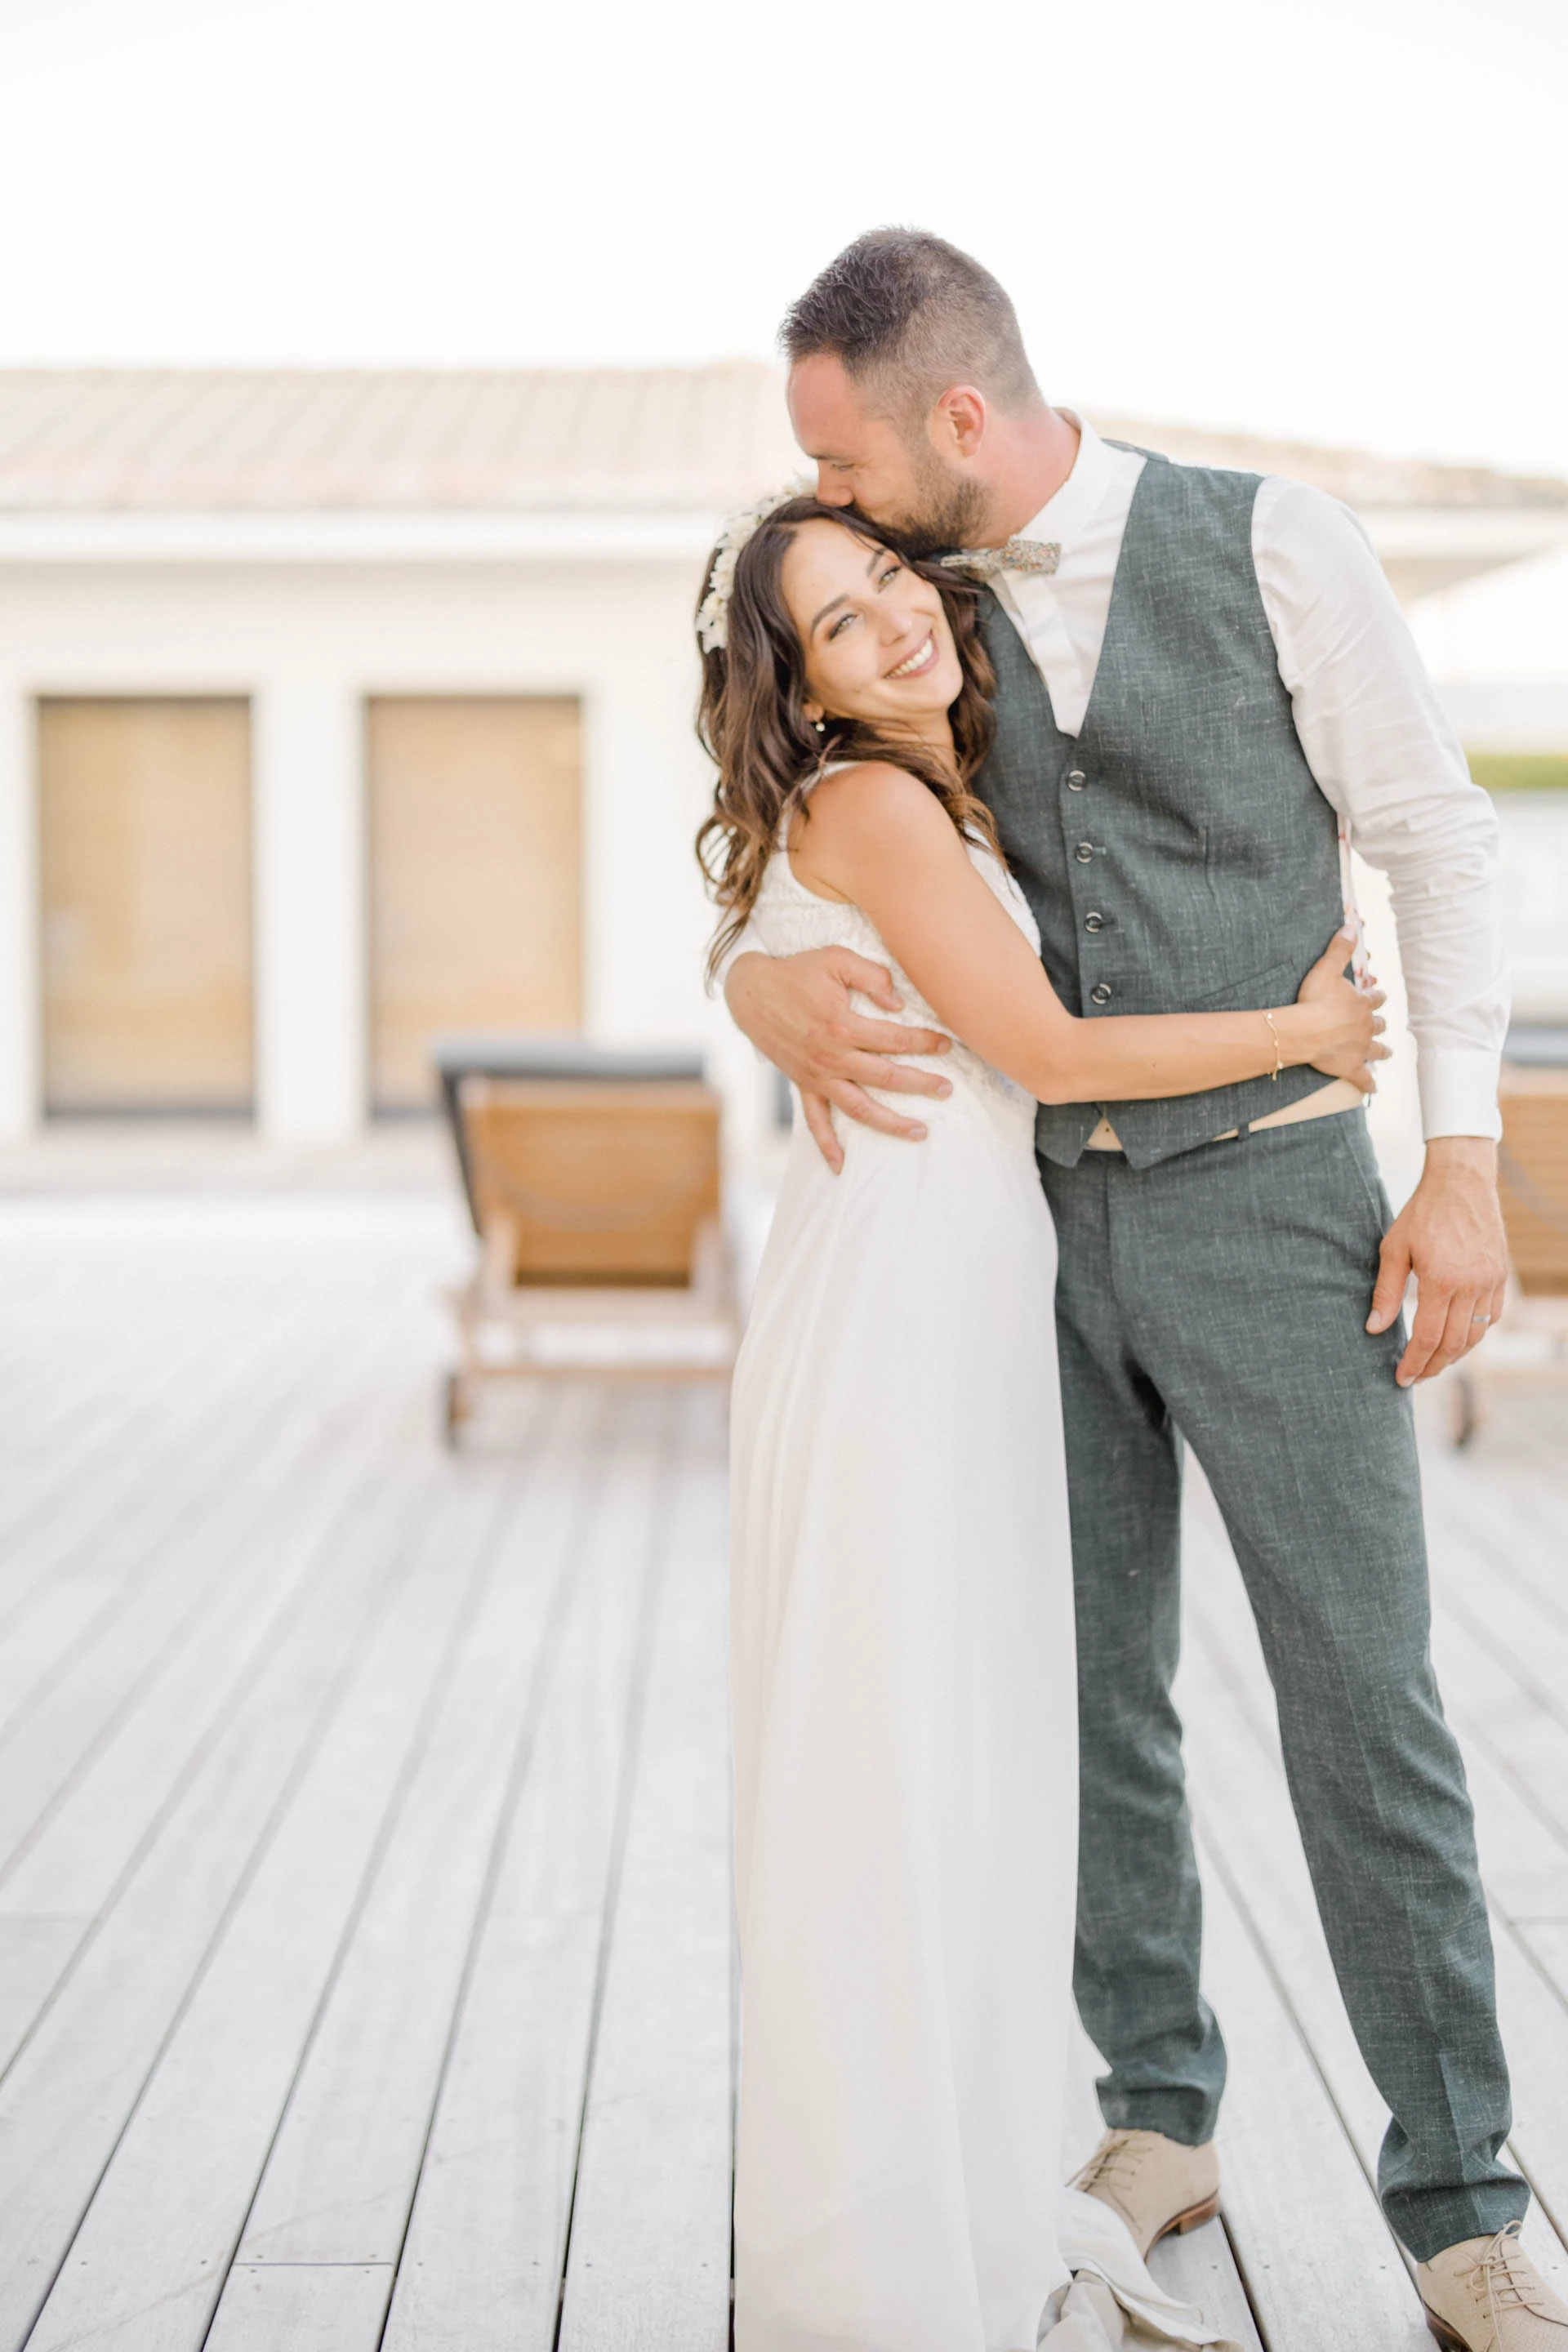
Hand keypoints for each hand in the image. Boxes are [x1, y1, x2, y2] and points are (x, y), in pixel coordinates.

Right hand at [725, 949, 950, 1174]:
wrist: (750, 993)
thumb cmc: (797, 972)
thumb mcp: (836, 959)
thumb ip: (872, 977)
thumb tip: (898, 1005)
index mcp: (843, 1025)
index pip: (897, 1040)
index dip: (926, 1043)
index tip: (947, 1045)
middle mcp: (832, 1057)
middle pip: (888, 1078)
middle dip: (922, 1084)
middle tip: (947, 1089)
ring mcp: (817, 1076)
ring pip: (860, 1108)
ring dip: (891, 1124)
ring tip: (920, 1132)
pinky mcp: (802, 1085)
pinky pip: (815, 1121)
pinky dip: (827, 1145)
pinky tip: (841, 1165)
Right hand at [1292, 927, 1389, 1090]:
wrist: (1304, 1031)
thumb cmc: (1313, 1000)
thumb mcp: (1325, 968)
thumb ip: (1339, 948)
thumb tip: (1351, 925)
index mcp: (1363, 1004)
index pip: (1375, 998)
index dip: (1376, 997)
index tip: (1377, 996)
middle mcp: (1367, 1026)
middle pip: (1379, 1024)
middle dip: (1380, 1024)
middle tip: (1379, 1025)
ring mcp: (1361, 1048)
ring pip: (1378, 1050)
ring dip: (1382, 1051)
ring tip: (1387, 1053)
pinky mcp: (1351, 1067)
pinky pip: (1363, 1079)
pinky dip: (1369, 1084)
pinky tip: (1373, 1089)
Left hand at [1367, 1137, 1508, 1385]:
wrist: (1461, 1183)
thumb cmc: (1422, 1214)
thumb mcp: (1393, 1249)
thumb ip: (1386, 1291)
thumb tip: (1374, 1328)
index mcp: (1441, 1281)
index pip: (1427, 1338)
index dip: (1413, 1363)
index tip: (1401, 1378)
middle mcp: (1471, 1286)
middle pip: (1453, 1344)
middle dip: (1433, 1367)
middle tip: (1415, 1377)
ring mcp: (1490, 1282)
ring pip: (1476, 1335)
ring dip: (1454, 1355)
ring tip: (1433, 1362)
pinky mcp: (1501, 1276)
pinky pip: (1491, 1317)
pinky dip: (1475, 1334)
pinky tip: (1457, 1337)